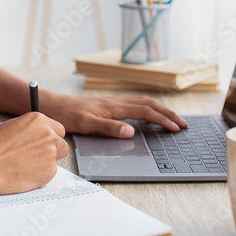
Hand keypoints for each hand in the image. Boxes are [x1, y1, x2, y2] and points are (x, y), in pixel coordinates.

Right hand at [0, 112, 68, 194]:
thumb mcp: (11, 126)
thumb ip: (30, 129)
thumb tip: (37, 134)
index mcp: (39, 120)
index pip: (58, 129)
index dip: (50, 138)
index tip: (44, 144)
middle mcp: (48, 135)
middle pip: (62, 145)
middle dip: (53, 151)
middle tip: (36, 157)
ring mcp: (50, 154)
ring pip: (56, 160)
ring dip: (45, 163)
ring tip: (24, 165)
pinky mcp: (49, 172)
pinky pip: (49, 174)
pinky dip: (40, 175)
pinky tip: (23, 174)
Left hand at [46, 94, 187, 137]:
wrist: (52, 105)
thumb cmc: (67, 115)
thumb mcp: (87, 125)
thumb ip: (109, 128)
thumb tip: (131, 133)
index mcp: (114, 107)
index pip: (145, 112)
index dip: (163, 120)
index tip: (177, 129)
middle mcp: (116, 102)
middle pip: (149, 105)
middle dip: (168, 114)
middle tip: (184, 124)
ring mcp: (112, 103)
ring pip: (142, 103)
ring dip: (160, 110)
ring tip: (172, 119)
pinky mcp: (107, 105)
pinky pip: (134, 105)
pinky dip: (147, 109)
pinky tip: (148, 115)